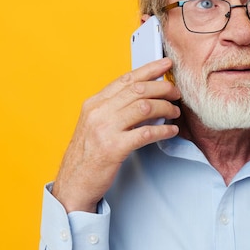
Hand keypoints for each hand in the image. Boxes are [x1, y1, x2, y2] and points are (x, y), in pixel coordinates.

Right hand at [52, 57, 180, 212]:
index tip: (165, 64)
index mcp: (94, 104)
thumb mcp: (95, 124)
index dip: (149, 69)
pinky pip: (146, 133)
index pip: (126, 79)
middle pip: (138, 90)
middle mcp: (98, 113)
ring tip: (175, 112)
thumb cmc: (87, 156)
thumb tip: (144, 95)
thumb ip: (114, 108)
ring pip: (144, 107)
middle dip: (162, 88)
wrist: (73, 184)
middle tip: (176, 93)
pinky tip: (171, 131)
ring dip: (165, 108)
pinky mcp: (114, 149)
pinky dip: (163, 130)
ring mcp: (105, 130)